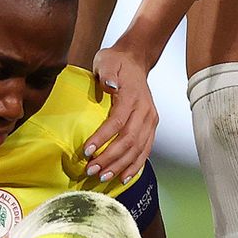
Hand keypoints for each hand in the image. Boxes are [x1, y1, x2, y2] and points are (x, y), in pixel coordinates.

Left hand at [83, 44, 158, 185]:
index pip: (117, 122)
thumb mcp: (106, 61)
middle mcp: (145, 112)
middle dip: (109, 158)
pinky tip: (123, 177)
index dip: (102, 138)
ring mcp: (150, 121)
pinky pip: (145, 150)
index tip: (86, 151)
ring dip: (120, 166)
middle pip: (129, 141)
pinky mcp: (151, 127)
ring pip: (138, 149)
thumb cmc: (115, 62)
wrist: (135, 60)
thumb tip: (109, 85)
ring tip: (102, 177)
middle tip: (91, 170)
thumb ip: (107, 73)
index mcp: (133, 97)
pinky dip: (135, 166)